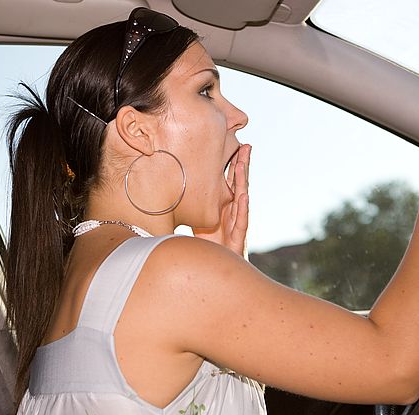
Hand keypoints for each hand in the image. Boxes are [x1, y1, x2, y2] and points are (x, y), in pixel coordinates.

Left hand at [193, 143, 250, 257]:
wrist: (214, 266)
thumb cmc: (207, 243)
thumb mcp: (197, 218)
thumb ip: (192, 204)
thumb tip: (173, 188)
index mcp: (224, 205)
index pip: (229, 180)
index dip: (232, 164)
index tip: (233, 144)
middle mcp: (233, 210)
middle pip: (239, 183)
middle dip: (243, 165)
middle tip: (246, 145)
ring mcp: (237, 221)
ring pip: (242, 197)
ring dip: (243, 180)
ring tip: (244, 163)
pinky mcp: (238, 236)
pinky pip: (242, 219)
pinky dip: (243, 207)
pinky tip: (243, 195)